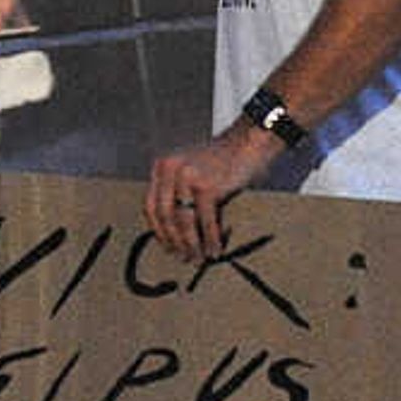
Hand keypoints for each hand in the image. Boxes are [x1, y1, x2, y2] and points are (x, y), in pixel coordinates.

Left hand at [146, 125, 279, 260]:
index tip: (167, 246)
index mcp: (163, 167)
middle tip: (183, 258)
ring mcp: (188, 177)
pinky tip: (215, 250)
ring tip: (199, 258)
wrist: (249, 142)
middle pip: (165, 216)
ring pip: (183, 222)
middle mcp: (170, 170)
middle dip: (174, 242)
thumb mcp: (191, 169)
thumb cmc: (223, 160)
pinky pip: (206, 221)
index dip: (158, 230)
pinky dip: (211, 240)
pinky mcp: (207, 186)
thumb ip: (179, 192)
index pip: (151, 205)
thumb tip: (176, 234)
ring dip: (191, 245)